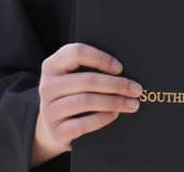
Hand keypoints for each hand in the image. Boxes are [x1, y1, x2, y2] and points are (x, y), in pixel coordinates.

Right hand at [31, 43, 140, 166]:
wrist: (51, 128)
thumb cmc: (70, 96)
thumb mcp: (71, 78)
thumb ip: (89, 69)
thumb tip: (123, 71)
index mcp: (52, 65)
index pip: (77, 53)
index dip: (101, 58)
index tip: (120, 68)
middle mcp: (47, 86)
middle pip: (87, 80)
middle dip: (116, 85)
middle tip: (136, 89)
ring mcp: (50, 109)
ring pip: (87, 101)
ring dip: (114, 102)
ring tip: (132, 104)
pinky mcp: (57, 130)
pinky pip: (84, 123)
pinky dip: (104, 118)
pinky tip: (115, 114)